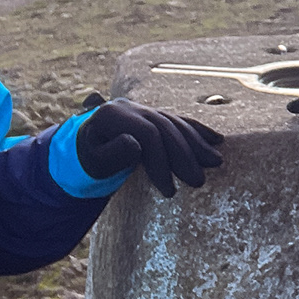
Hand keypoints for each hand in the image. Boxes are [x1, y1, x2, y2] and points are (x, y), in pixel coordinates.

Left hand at [76, 97, 223, 196]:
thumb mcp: (92, 162)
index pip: (147, 135)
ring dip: (197, 144)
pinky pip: (179, 121)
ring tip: (215, 163)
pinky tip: (216, 140)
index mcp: (112, 115)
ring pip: (175, 123)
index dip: (161, 162)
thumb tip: (135, 144)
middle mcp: (130, 107)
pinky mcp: (153, 116)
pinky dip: (198, 131)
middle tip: (198, 181)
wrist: (82, 145)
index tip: (169, 191)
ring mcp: (143, 109)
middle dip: (184, 155)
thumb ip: (111, 153)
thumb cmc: (86, 159)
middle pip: (165, 127)